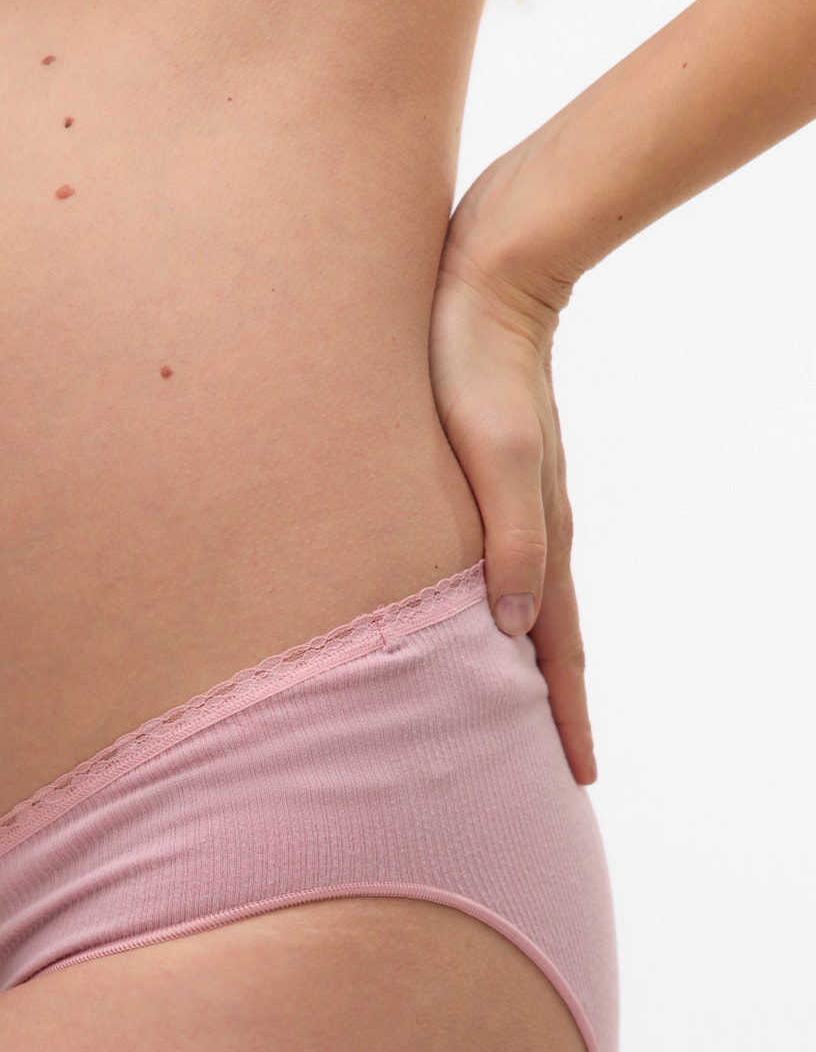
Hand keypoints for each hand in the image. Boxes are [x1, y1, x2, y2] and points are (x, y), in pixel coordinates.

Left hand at [428, 166, 596, 785]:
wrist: (487, 272)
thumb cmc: (475, 361)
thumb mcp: (493, 452)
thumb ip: (507, 538)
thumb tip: (507, 630)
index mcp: (540, 538)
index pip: (556, 651)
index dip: (563, 717)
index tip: (576, 779)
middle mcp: (534, 531)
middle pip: (545, 641)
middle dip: (550, 709)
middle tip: (547, 768)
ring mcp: (514, 506)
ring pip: (520, 608)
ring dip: (520, 667)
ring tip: (507, 714)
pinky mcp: (488, 479)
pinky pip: (497, 568)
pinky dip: (494, 614)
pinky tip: (474, 621)